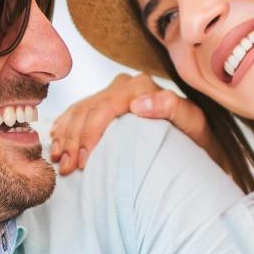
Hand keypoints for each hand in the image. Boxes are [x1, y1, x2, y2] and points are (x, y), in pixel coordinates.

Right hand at [49, 73, 210, 174]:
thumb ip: (172, 107)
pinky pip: (76, 112)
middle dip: (72, 140)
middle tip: (66, 168)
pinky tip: (57, 144)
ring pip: (78, 112)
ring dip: (64, 137)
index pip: (104, 107)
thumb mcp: (193, 123)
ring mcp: (113, 94)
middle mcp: (125, 85)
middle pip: (87, 110)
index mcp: (142, 86)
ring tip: (59, 161)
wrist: (196, 145)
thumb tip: (139, 104)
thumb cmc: (197, 139)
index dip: (89, 134)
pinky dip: (64, 129)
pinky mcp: (105, 104)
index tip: (84, 161)